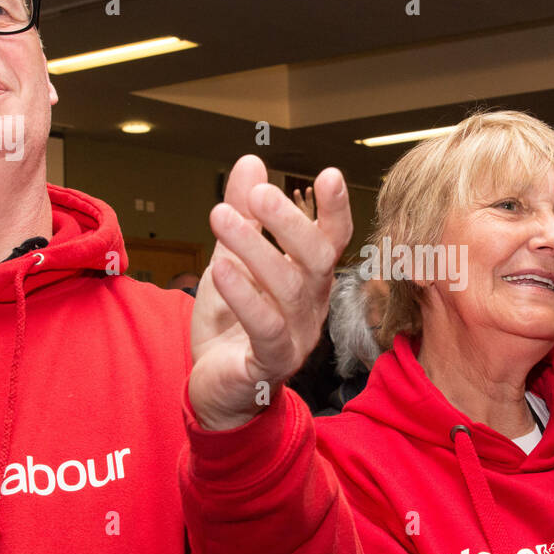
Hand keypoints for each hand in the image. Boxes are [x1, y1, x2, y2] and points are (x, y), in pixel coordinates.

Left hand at [189, 157, 351, 429]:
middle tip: (258, 193)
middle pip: (316, 257)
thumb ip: (242, 215)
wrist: (218, 390)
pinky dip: (244, 296)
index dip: (335, 209)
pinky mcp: (271, 362)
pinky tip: (220, 269)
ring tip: (220, 218)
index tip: (328, 174)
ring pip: (288, 287)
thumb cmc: (231, 324)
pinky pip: (265, 327)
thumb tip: (251, 162)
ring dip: (254, 248)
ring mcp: (296, 336)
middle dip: (290, 222)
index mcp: (308, 278)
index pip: (332, 239)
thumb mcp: (231, 260)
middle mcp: (311, 304)